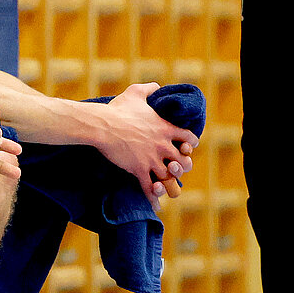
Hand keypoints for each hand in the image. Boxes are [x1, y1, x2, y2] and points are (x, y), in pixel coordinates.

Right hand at [92, 83, 196, 201]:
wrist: (102, 126)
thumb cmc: (118, 109)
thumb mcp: (136, 92)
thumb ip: (150, 89)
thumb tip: (157, 86)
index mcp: (165, 128)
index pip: (189, 138)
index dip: (191, 143)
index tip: (188, 146)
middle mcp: (163, 145)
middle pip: (183, 161)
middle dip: (182, 165)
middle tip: (177, 167)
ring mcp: (152, 159)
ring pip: (170, 177)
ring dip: (171, 183)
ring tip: (170, 189)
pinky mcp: (139, 170)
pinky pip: (150, 188)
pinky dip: (154, 198)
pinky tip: (157, 206)